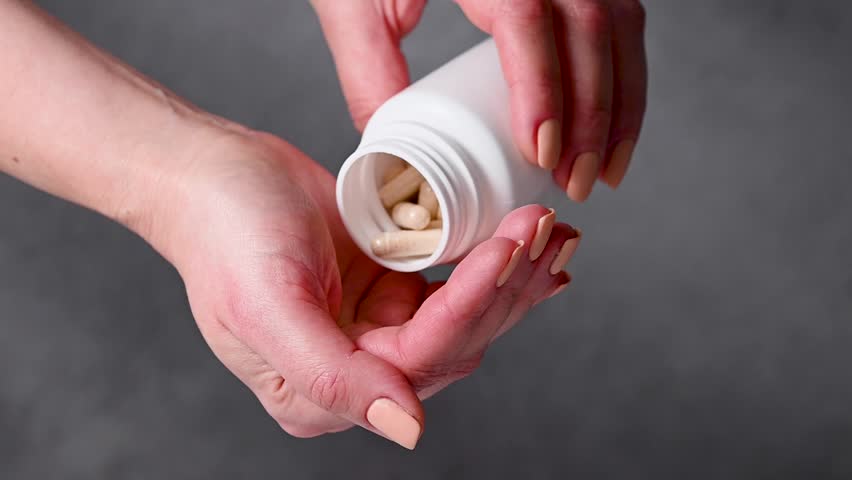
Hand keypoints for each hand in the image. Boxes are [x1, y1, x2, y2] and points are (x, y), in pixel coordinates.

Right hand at [150, 131, 578, 448]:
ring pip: (466, 314)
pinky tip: (528, 248)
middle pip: (455, 340)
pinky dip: (491, 264)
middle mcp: (357, 368)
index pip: (420, 358)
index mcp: (321, 391)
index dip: (471, 305)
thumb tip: (409, 431)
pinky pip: (453, 284)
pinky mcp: (389, 289)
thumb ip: (333, 379)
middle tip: (545, 229)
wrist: (212, 176)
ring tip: (551, 233)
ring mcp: (376, 328)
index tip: (507, 248)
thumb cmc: (225, 237)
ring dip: (511, 274)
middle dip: (505, 285)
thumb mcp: (269, 309)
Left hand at [312, 0, 646, 200]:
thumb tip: (394, 155)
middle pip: (591, 27)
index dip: (542, 89)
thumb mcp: (355, 5)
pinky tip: (612, 125)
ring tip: (604, 170)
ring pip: (619, 25)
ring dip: (622, 105)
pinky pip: (619, 19)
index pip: (527, 17)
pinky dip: (623, 77)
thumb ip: (369, 73)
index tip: (541, 153)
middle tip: (576, 181)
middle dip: (594, 116)